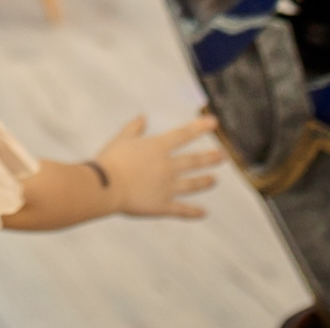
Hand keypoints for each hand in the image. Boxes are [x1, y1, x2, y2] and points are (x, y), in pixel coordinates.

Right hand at [94, 113, 223, 218]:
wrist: (106, 186)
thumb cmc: (111, 160)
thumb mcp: (121, 139)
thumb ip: (134, 128)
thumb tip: (143, 117)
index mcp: (158, 148)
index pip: (183, 134)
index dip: (200, 127)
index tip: (214, 122)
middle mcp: (167, 166)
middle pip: (194, 161)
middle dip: (210, 158)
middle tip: (223, 156)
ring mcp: (167, 187)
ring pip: (191, 184)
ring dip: (204, 181)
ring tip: (214, 180)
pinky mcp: (162, 205)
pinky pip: (181, 209)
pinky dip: (193, 212)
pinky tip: (203, 212)